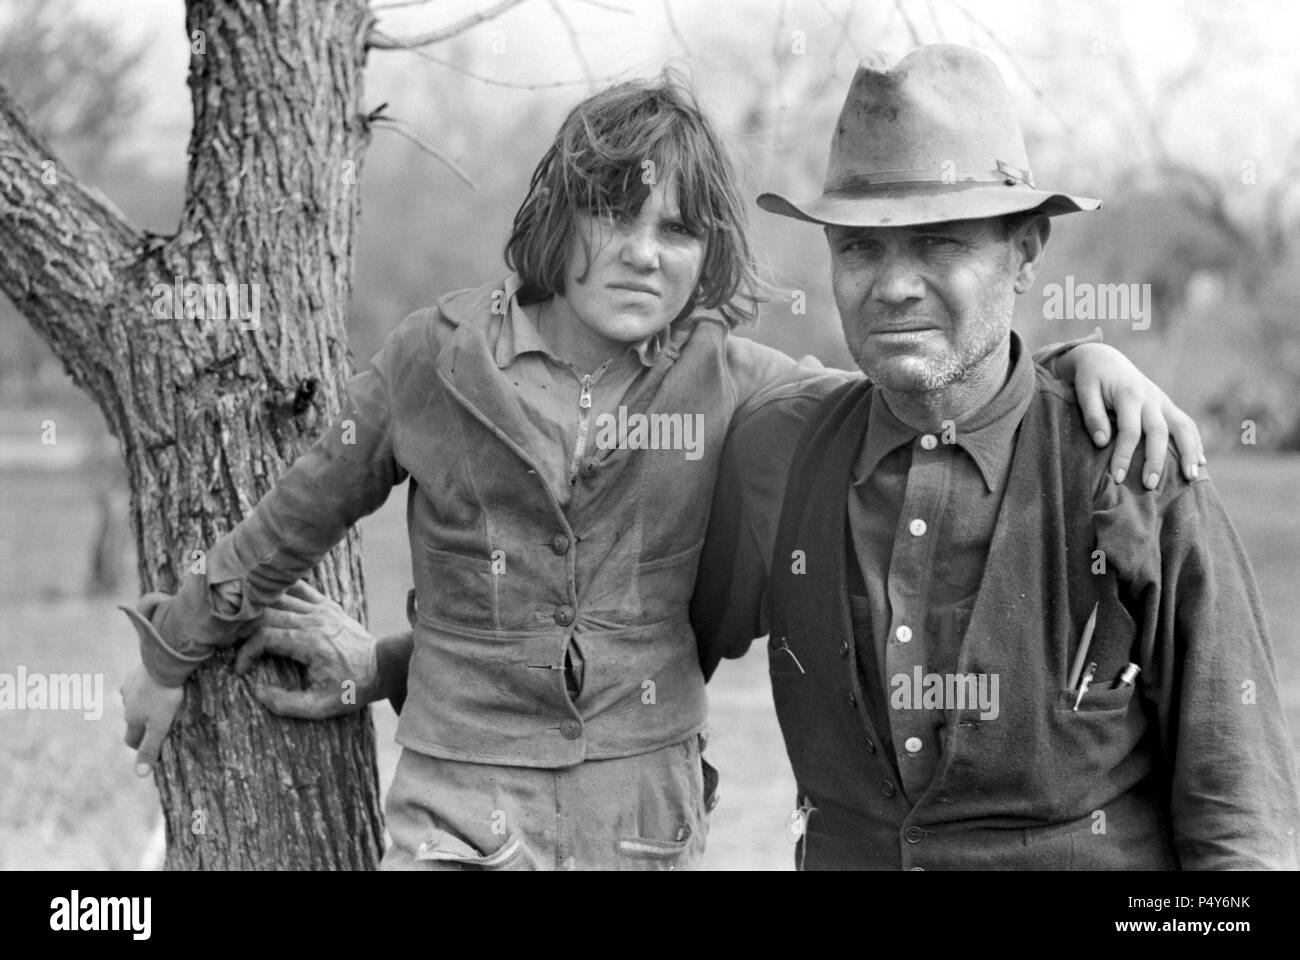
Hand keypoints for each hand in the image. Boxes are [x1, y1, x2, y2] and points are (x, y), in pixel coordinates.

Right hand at [121, 662, 183, 775]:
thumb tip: (139, 774)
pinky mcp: (135, 673)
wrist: (163, 663)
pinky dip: (143, 688)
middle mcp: (127, 705)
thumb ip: (149, 748)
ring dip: (142, 706)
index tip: (152, 749)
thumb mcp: (160, 726)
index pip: (131, 740)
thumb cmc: (164, 696)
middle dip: (142, 727)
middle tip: (158, 727)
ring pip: (133, 702)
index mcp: (132, 720)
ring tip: (158, 705)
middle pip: (132, 721)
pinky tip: (154, 684)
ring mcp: (129, 688)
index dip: (140, 747)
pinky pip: (137, 684)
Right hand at [234, 580, 380, 718]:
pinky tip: (265, 600)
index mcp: (310, 643)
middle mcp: (314, 620)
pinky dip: (279, 590)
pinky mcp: (328, 605)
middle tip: (228, 642)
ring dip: (256, 607)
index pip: (264, 637)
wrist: (382, 667)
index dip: (246, 653)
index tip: (241, 669)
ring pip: (278, 596)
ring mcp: (322, 609)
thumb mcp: (320, 708)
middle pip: (266, 613)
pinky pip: (298, 588)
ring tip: (239, 622)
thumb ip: (285, 704)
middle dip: (242, 627)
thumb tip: (258, 690)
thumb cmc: (352, 688)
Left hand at [1064, 343, 1205, 487]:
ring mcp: (1162, 401)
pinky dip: (1196, 443)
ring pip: (1183, 426)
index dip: (1124, 455)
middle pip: (1159, 432)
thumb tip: (1102, 442)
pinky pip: (1186, 424)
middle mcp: (1150, 398)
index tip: (1117, 478)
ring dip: (1189, 452)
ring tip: (1191, 477)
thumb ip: (1092, 415)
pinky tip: (1200, 462)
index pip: (1130, 431)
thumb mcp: (1084, 391)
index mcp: (1129, 395)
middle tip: (1150, 485)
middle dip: (1156, 460)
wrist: (1105, 359)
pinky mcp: (1167, 405)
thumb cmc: (1092, 378)